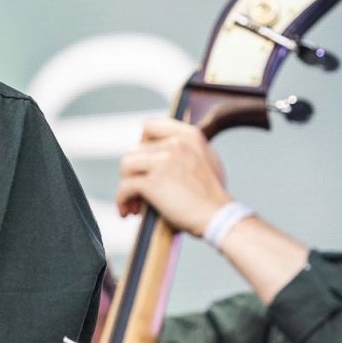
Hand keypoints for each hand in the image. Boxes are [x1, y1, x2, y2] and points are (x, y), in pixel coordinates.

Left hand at [115, 117, 230, 235]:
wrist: (219, 217)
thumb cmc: (214, 196)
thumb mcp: (208, 160)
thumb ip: (188, 150)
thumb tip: (166, 149)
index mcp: (189, 136)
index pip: (151, 126)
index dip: (141, 143)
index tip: (142, 161)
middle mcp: (175, 144)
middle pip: (135, 150)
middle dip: (133, 172)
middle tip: (137, 192)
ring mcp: (163, 161)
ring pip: (126, 166)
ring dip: (126, 185)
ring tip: (133, 204)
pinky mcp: (153, 182)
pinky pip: (125, 187)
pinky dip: (122, 199)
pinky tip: (127, 210)